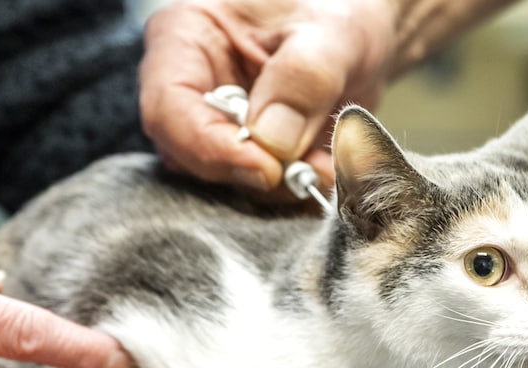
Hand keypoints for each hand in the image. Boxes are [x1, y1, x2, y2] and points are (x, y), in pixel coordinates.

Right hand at [140, 0, 396, 196]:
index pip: (169, 109)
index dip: (210, 147)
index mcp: (186, 38)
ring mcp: (213, 125)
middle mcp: (189, 88)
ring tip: (327, 165)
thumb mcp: (331, 31)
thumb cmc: (334, 8)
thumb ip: (304, 78)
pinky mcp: (242, 153)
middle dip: (250, 172)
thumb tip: (273, 141)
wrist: (358, 26)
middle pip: (189, 154)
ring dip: (277, 185)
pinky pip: (255, 188)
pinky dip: (292, 189)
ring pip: (222, 180)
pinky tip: (327, 169)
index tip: (266, 168)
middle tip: (307, 173)